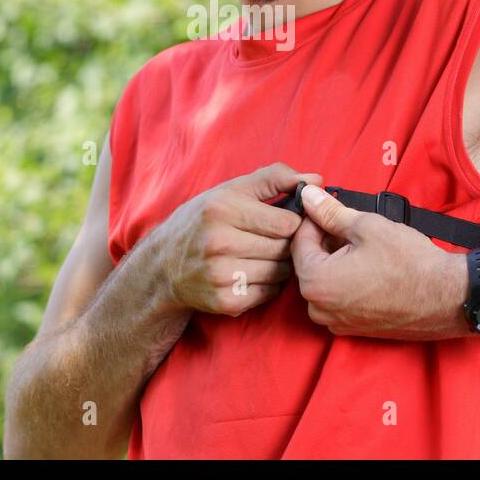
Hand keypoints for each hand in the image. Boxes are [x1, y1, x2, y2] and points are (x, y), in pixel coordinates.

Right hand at [155, 163, 322, 316]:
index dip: (293, 222)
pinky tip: (255, 273)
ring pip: (280, 272)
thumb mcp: (230, 190)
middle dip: (288, 244)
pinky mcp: (226, 301)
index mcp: (222, 209)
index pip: (286, 222)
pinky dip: (270, 284)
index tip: (287, 221)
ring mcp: (221, 275)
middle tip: (277, 240)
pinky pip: (269, 293)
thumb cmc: (202, 221)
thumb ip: (274, 178)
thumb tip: (316, 179)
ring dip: (281, 265)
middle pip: (284, 248)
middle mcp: (219, 242)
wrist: (163, 265)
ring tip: (267, 255)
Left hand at [291, 184, 470, 339]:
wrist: (447, 297)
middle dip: (325, 242)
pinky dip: (346, 281)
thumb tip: (307, 196)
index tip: (329, 208)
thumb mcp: (366, 227)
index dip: (313, 219)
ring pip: (324, 282)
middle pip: (309, 263)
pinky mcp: (353, 330)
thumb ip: (330, 212)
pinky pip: (338, 299)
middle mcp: (318, 309)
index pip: (298, 241)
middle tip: (351, 226)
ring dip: (335, 261)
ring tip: (363, 246)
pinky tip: (369, 268)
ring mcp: (336, 323)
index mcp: (316, 283)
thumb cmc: (409, 262)